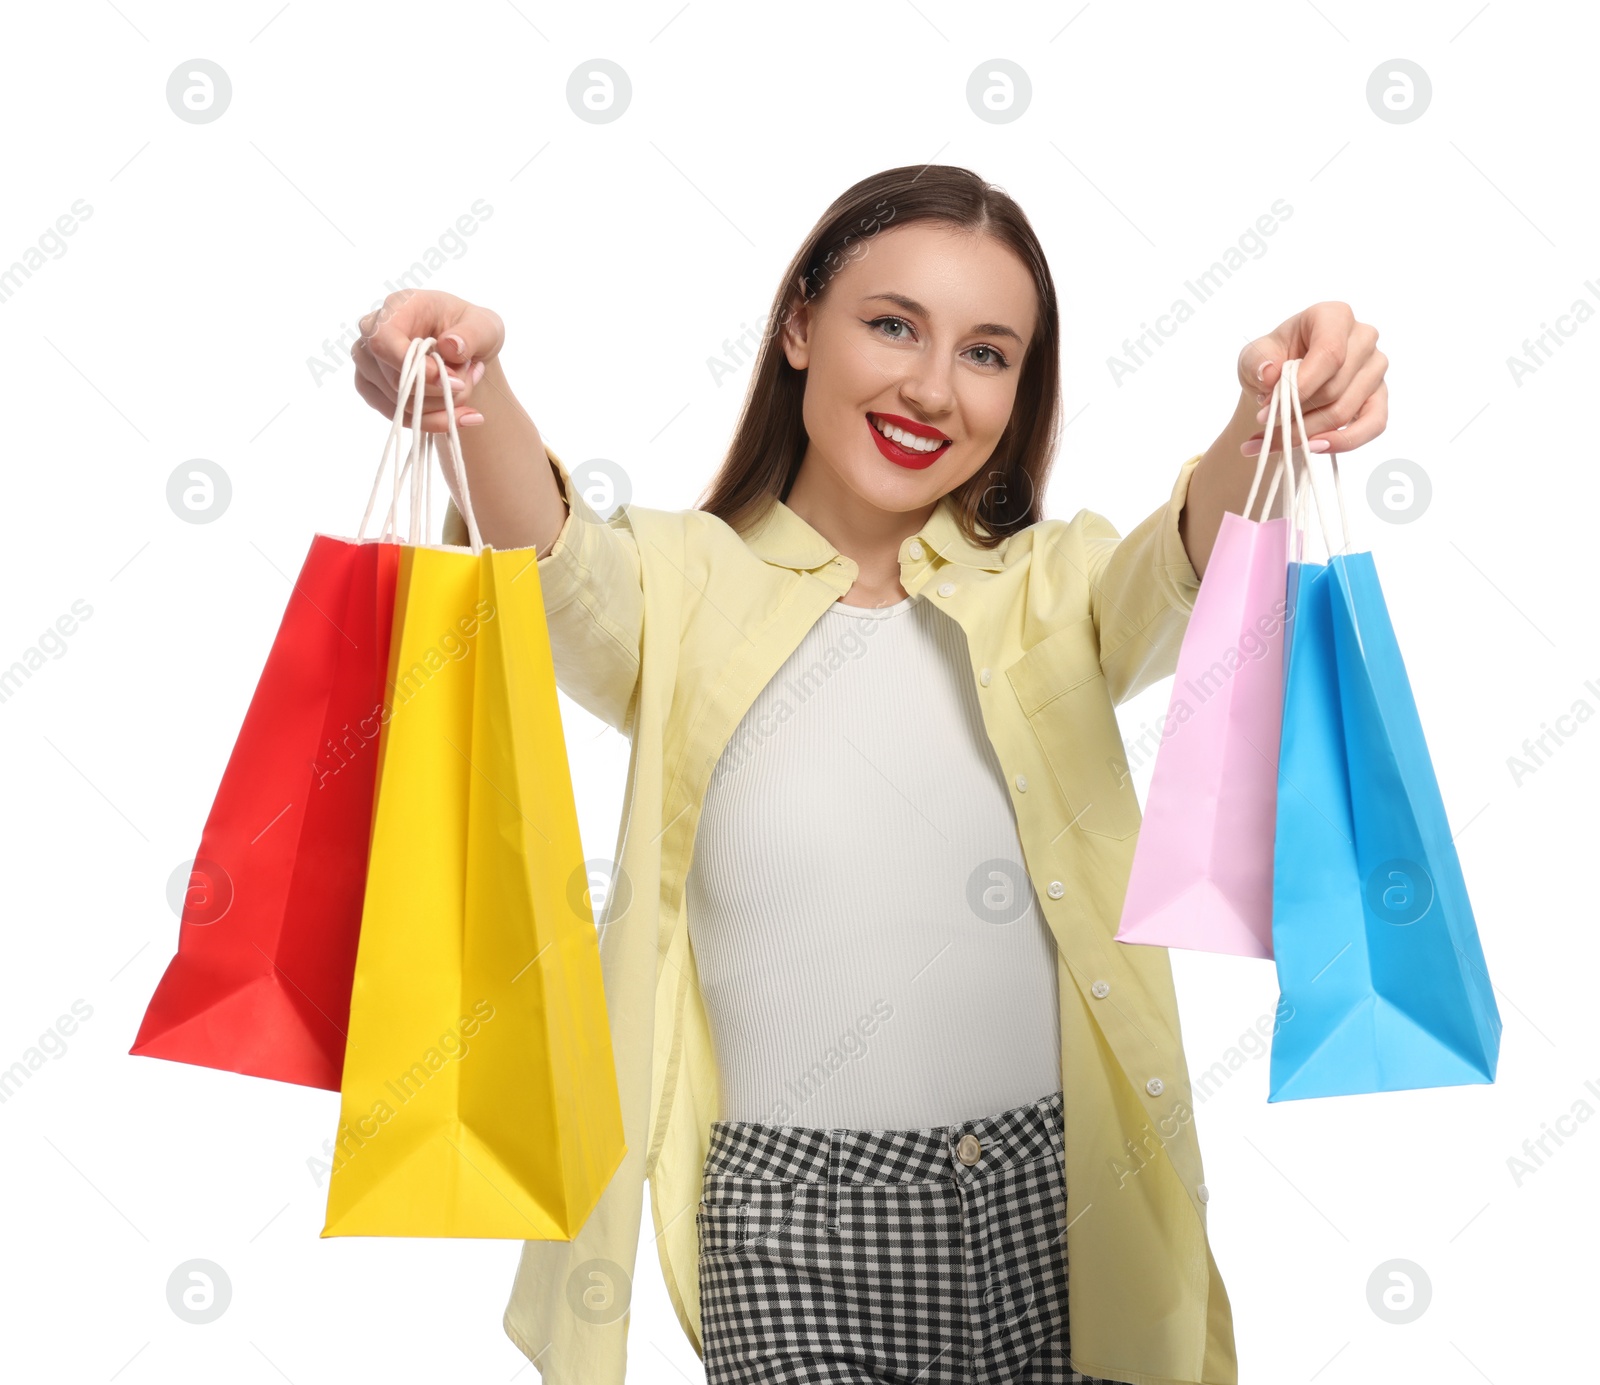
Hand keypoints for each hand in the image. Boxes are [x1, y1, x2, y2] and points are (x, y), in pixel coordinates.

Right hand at [350, 289, 504, 431]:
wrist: (464, 351)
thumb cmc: (470, 331)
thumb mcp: (485, 326)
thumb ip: (472, 334)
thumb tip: (450, 346)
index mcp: (396, 308)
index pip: (384, 341)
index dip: (415, 368)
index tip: (451, 381)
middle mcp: (371, 334)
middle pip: (395, 380)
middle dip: (440, 391)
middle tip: (469, 381)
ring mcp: (367, 363)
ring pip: (400, 403)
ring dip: (442, 405)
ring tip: (467, 386)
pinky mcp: (372, 389)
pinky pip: (398, 417)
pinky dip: (433, 421)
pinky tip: (459, 415)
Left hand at [1237, 302, 1387, 456]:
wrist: (1281, 379)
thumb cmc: (1271, 360)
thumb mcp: (1252, 357)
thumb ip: (1256, 363)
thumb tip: (1270, 375)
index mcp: (1334, 316)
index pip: (1329, 354)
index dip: (1300, 387)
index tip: (1266, 410)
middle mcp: (1363, 338)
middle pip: (1334, 389)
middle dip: (1294, 416)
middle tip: (1263, 427)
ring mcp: (1375, 367)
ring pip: (1344, 412)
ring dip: (1305, 434)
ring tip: (1271, 442)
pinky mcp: (1380, 396)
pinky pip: (1373, 426)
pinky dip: (1341, 443)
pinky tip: (1312, 449)